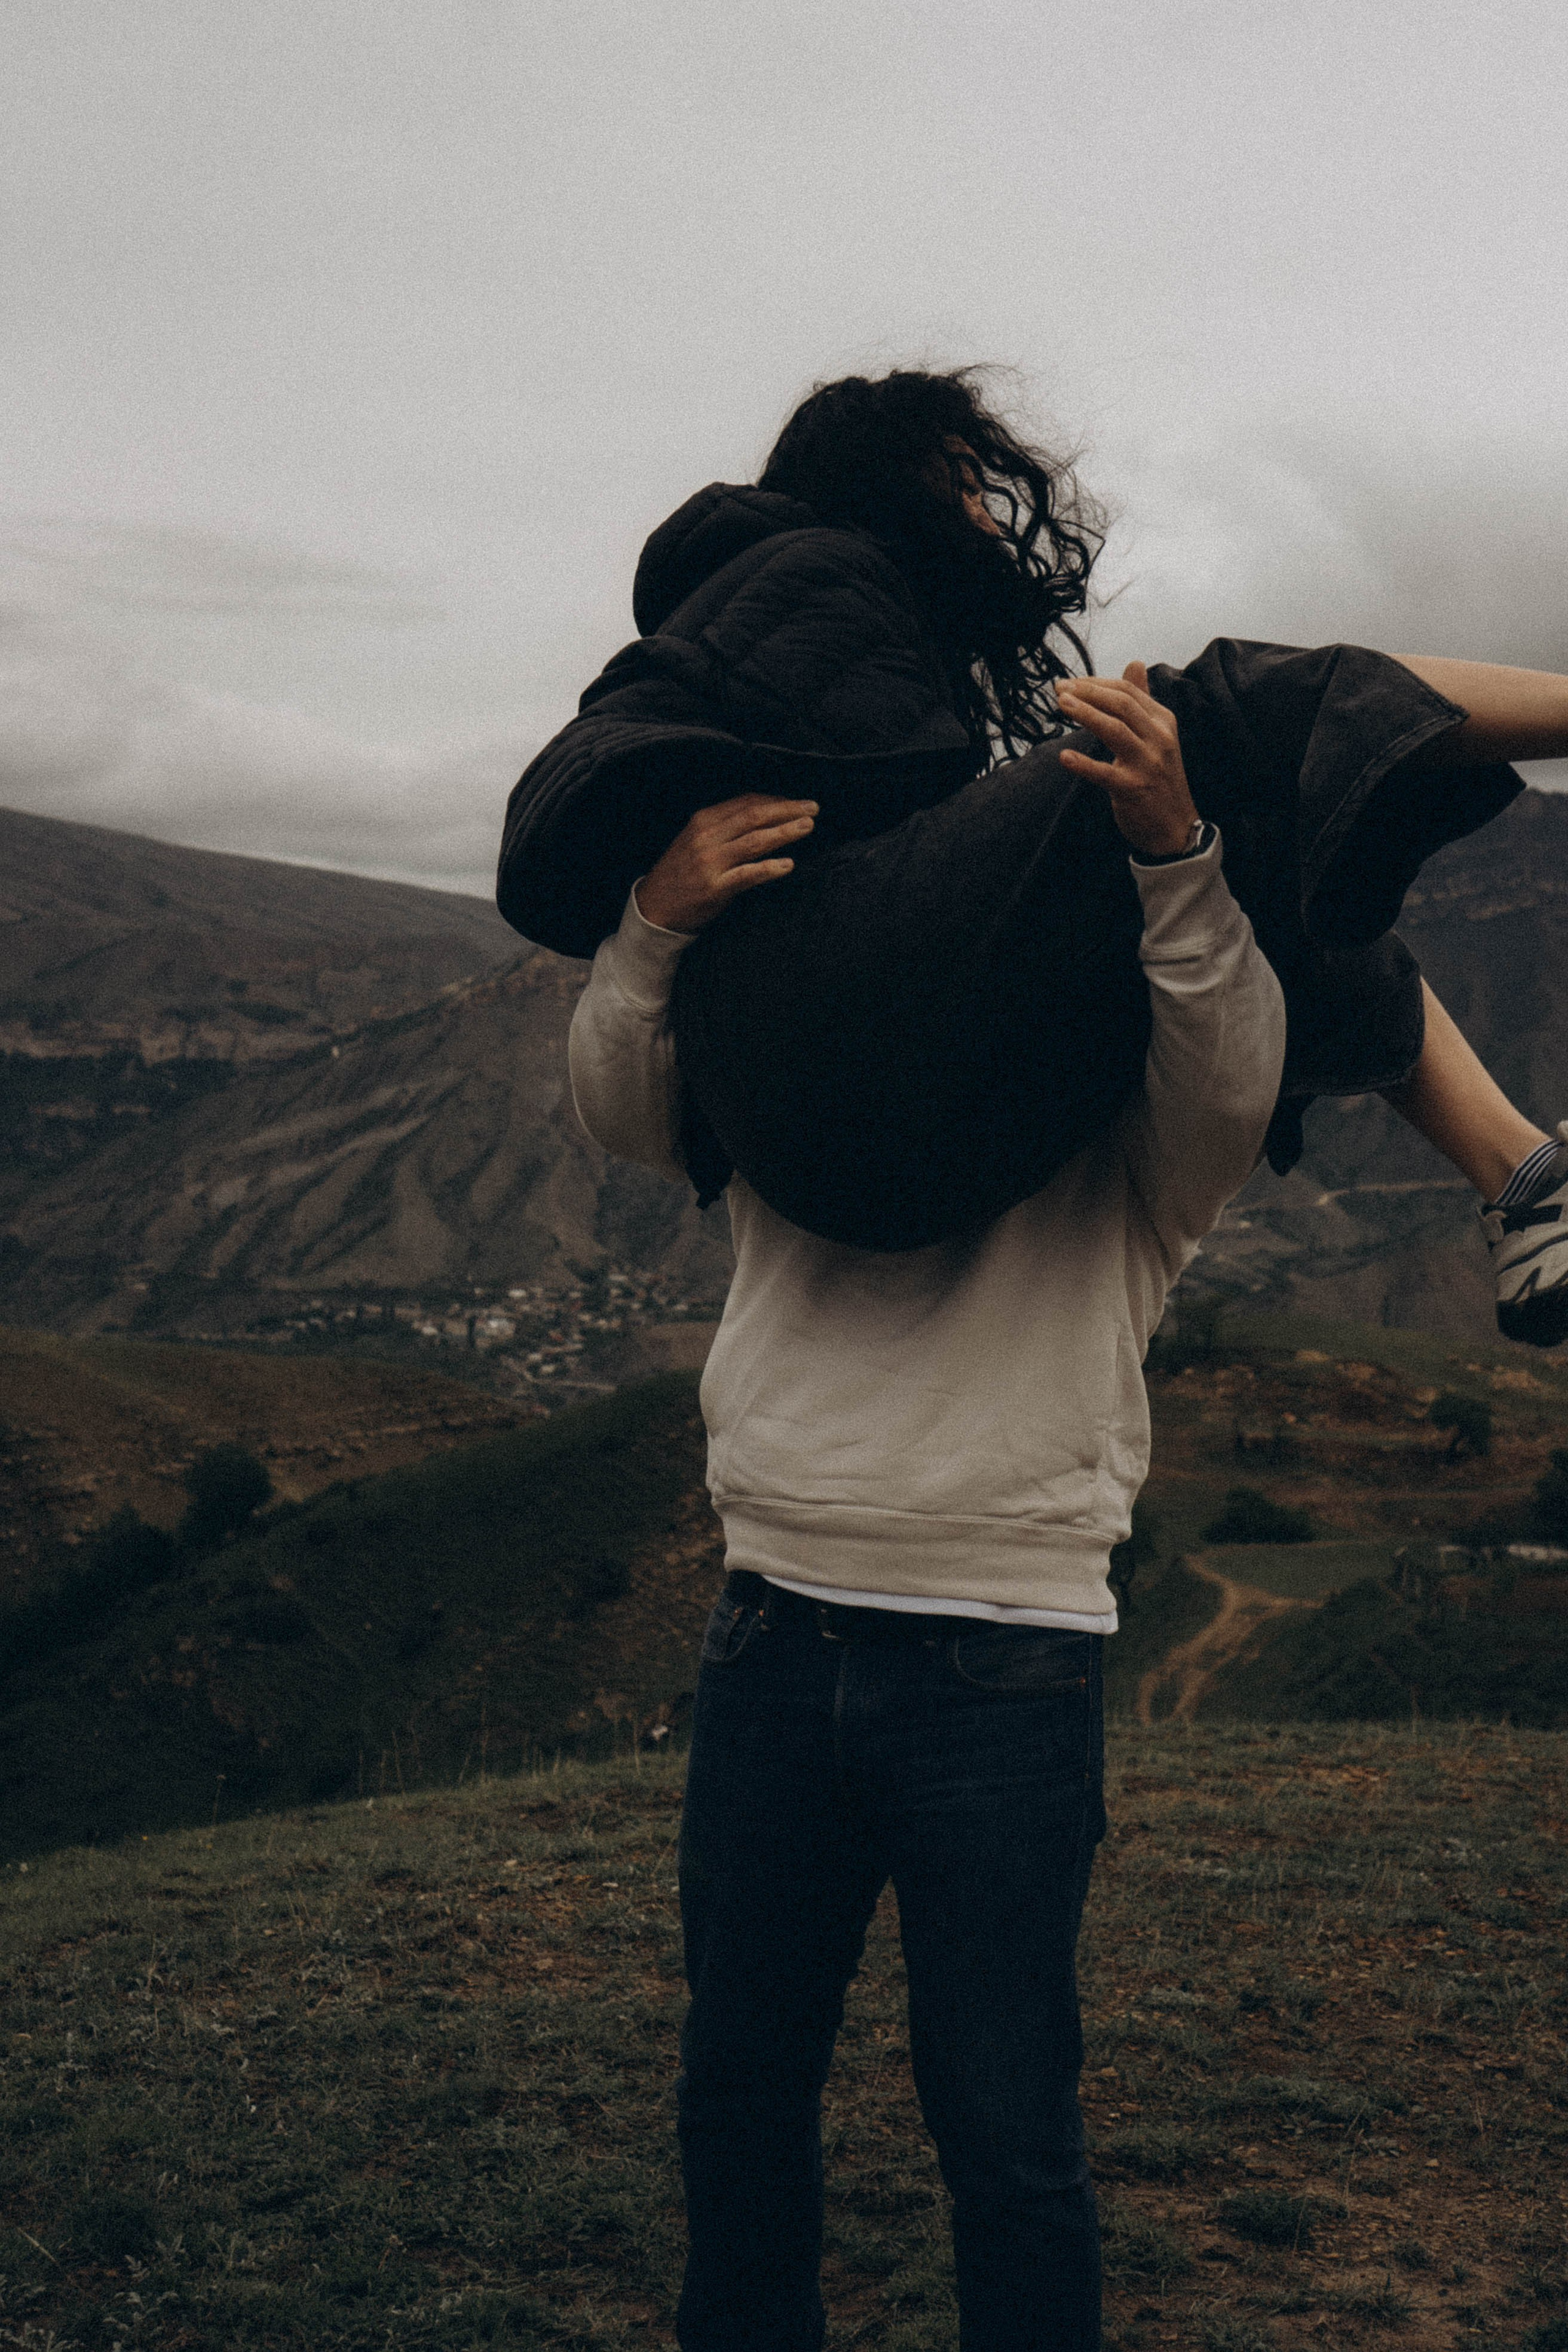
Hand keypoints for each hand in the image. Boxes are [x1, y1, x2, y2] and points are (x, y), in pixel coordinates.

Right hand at [634, 794, 817, 932]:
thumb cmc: (681, 873)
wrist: (653, 907)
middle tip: (813, 808)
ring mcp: (710, 862)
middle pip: (754, 816)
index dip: (776, 800)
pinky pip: (747, 875)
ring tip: (807, 827)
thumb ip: (725, 827)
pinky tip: (788, 865)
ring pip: (754, 841)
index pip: (746, 802)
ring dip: (784, 832)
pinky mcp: (715, 888)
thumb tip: (764, 815)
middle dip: (786, 810)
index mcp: (704, 820)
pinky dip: (769, 868)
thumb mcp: (697, 840)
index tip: (797, 802)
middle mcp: (707, 837)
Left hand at [1056, 662, 1199, 856]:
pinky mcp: (1133, 790)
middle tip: (1059, 688)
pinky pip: (1105, 773)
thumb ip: (1143, 700)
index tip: (1070, 683)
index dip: (1096, 683)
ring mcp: (1147, 764)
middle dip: (1088, 692)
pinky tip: (1063, 756)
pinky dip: (1084, 764)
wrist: (1175, 827)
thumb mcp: (1157, 735)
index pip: (1128, 692)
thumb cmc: (1159, 778)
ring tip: (1060, 705)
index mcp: (1163, 721)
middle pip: (1121, 705)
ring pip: (1115, 730)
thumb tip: (1135, 663)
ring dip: (1085, 714)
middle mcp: (1159, 739)